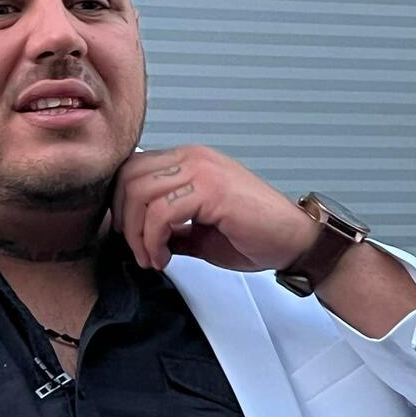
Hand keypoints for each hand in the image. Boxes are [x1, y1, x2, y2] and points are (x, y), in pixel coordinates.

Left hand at [110, 145, 319, 271]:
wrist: (294, 241)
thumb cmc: (255, 234)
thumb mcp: (199, 231)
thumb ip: (169, 227)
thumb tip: (138, 237)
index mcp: (190, 160)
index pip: (132, 170)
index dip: (121, 206)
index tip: (132, 238)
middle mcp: (194, 157)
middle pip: (128, 178)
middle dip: (124, 221)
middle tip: (139, 252)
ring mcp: (203, 170)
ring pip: (139, 194)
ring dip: (137, 235)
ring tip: (153, 258)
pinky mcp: (211, 189)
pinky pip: (161, 213)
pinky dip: (154, 240)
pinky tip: (165, 257)